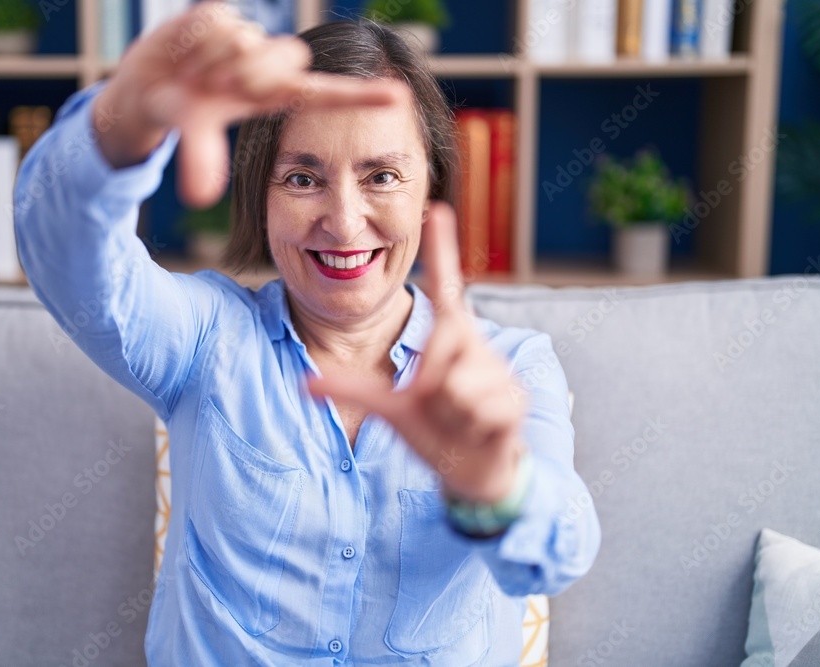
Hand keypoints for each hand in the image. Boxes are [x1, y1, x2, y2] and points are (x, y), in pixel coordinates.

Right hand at [92, 2, 403, 206]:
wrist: (144, 88)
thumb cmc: (182, 114)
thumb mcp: (191, 136)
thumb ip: (200, 160)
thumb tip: (200, 196)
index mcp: (275, 95)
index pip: (328, 93)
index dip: (362, 97)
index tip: (400, 98)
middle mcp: (268, 65)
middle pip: (289, 55)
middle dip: (251, 73)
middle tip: (216, 86)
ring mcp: (248, 37)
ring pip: (247, 39)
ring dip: (213, 61)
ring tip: (194, 74)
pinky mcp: (223, 15)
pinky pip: (218, 21)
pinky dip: (194, 41)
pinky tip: (184, 53)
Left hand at [308, 202, 528, 502]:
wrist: (473, 471)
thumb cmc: (435, 428)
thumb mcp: (390, 408)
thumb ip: (353, 389)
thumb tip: (305, 384)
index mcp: (448, 338)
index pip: (447, 286)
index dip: (442, 247)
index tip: (436, 206)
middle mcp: (475, 346)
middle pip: (440, 346)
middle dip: (430, 385)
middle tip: (436, 403)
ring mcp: (498, 372)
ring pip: (456, 386)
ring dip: (447, 414)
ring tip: (458, 420)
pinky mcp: (514, 402)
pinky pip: (478, 411)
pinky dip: (469, 430)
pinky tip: (478, 432)